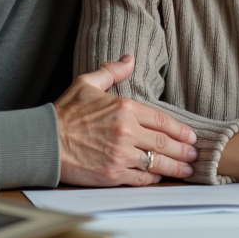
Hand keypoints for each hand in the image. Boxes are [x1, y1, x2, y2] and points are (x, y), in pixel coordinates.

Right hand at [54, 54, 198, 186]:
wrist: (43, 142)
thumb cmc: (65, 113)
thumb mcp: (87, 84)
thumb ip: (111, 72)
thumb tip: (129, 58)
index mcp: (124, 108)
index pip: (162, 120)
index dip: (180, 130)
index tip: (191, 136)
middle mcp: (126, 132)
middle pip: (165, 143)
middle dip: (184, 151)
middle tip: (195, 155)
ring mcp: (120, 155)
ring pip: (157, 163)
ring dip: (176, 167)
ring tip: (187, 170)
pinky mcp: (112, 175)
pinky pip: (140, 178)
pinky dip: (153, 179)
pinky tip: (160, 177)